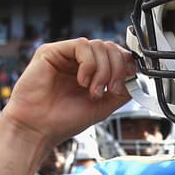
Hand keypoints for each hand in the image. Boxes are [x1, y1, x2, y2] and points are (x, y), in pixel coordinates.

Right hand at [3, 38, 135, 143]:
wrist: (38, 129)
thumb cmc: (63, 120)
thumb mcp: (103, 107)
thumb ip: (121, 91)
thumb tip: (136, 75)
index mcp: (91, 73)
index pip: (115, 55)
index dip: (125, 64)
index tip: (126, 82)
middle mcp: (79, 62)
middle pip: (110, 47)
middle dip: (116, 69)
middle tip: (109, 90)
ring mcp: (66, 55)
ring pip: (98, 45)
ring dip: (103, 70)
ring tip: (93, 91)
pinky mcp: (52, 51)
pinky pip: (81, 45)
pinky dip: (88, 64)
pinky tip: (82, 81)